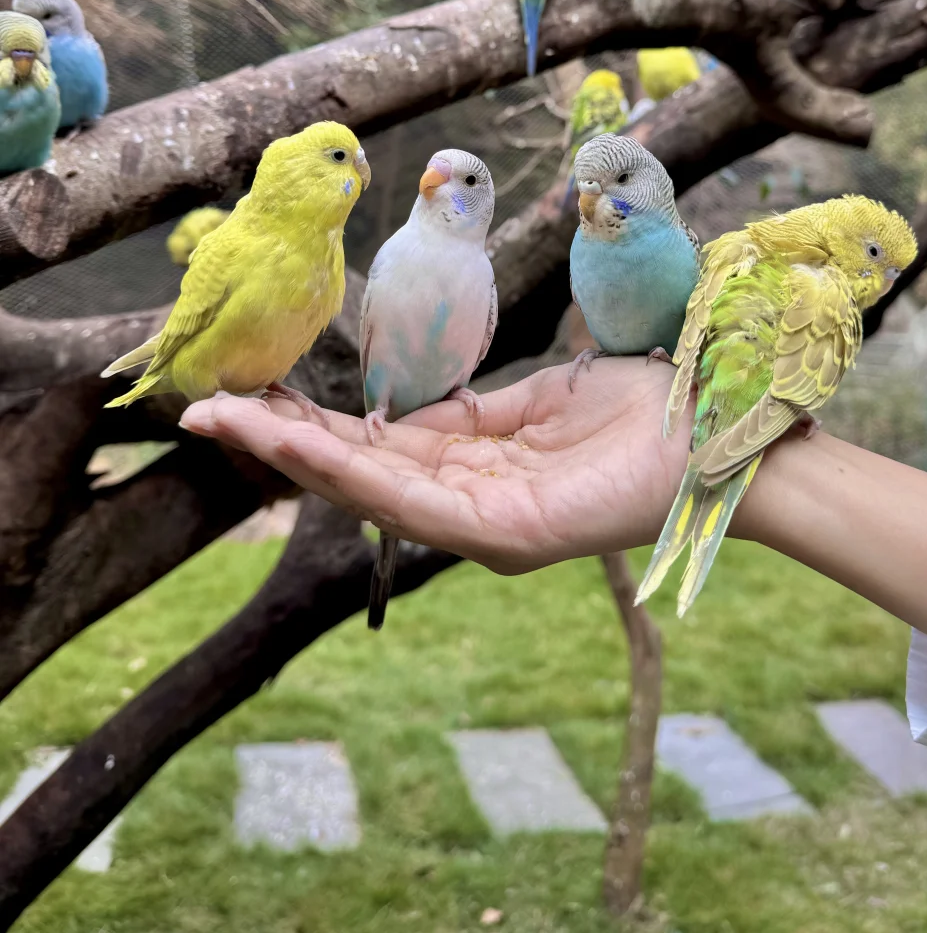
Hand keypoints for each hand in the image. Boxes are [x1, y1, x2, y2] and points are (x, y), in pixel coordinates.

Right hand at [180, 358, 692, 573]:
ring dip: (295, 456)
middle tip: (206, 411)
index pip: (378, 453)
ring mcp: (484, 527)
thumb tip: (419, 408)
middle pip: (358, 476)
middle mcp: (469, 508)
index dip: (312, 428)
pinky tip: (302, 448)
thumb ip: (474, 414)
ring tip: (231, 423)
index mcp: (475, 472)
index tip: (254, 396)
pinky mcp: (506, 535)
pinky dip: (352, 473)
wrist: (714, 430)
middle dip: (280, 443)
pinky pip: (414, 501)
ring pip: (370, 491)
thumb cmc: (637, 412)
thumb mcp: (536, 401)